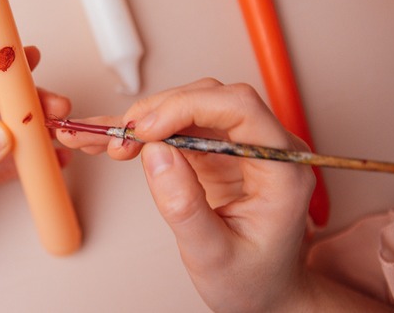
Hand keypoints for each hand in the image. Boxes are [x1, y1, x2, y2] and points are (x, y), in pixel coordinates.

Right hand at [57, 78, 391, 310]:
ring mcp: (239, 145)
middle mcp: (265, 147)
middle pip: (210, 99)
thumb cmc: (252, 279)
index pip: (240, 108)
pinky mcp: (215, 150)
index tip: (146, 130)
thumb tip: (155, 152)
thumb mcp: (214, 254)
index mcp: (282, 168)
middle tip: (121, 141)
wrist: (265, 293)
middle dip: (159, 113)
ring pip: (189, 107)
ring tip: (112, 144)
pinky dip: (143, 132)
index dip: (188, 107)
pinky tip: (111, 137)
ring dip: (146, 120)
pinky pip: (177, 127)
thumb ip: (184, 206)